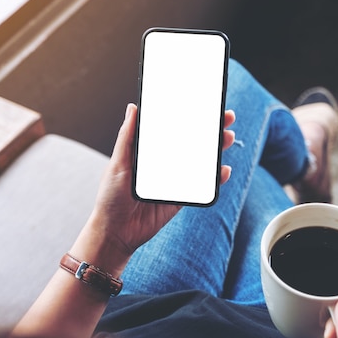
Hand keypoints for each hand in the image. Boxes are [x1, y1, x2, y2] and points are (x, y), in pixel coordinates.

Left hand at [76, 104, 235, 272]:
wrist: (115, 234)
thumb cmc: (110, 199)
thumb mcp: (118, 164)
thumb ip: (127, 138)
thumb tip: (133, 108)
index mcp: (148, 153)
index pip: (172, 129)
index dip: (189, 117)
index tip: (204, 103)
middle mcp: (163, 165)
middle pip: (191, 144)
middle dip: (210, 130)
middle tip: (226, 118)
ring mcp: (174, 181)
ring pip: (200, 163)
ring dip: (216, 151)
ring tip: (227, 139)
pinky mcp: (180, 199)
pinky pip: (201, 187)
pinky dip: (214, 179)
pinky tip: (223, 170)